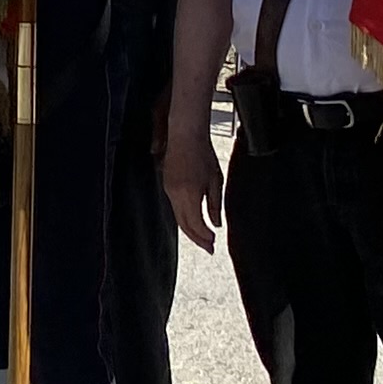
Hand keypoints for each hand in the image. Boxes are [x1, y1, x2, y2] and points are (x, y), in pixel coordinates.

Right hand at [164, 107, 225, 254]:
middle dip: (196, 239)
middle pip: (184, 225)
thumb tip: (215, 224)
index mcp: (189, 194)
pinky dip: (184, 218)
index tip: (213, 244)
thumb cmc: (203, 155)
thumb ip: (215, 204)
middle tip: (209, 247)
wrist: (185, 135)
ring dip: (190, 230)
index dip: (204, 237)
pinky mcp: (167, 185)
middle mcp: (175, 195)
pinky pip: (175, 207)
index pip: (195, 224)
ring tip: (203, 237)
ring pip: (178, 217)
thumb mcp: (215, 181)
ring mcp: (168, 190)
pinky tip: (194, 220)